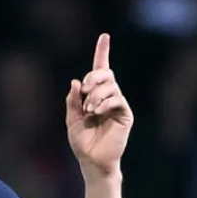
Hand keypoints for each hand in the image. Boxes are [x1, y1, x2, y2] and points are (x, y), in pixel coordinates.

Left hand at [65, 34, 132, 175]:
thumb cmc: (82, 141)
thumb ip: (72, 100)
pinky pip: (116, 99)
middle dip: (94, 77)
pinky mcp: (125, 114)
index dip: (102, 52)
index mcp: (94, 95)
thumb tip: (76, 81)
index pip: (100, 69)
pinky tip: (95, 112)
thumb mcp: (71, 119)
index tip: (104, 36)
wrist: (91, 160)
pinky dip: (104, 103)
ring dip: (95, 95)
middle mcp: (108, 96)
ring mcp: (118, 104)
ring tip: (88, 109)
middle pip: (106, 73)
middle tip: (84, 90)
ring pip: (110, 86)